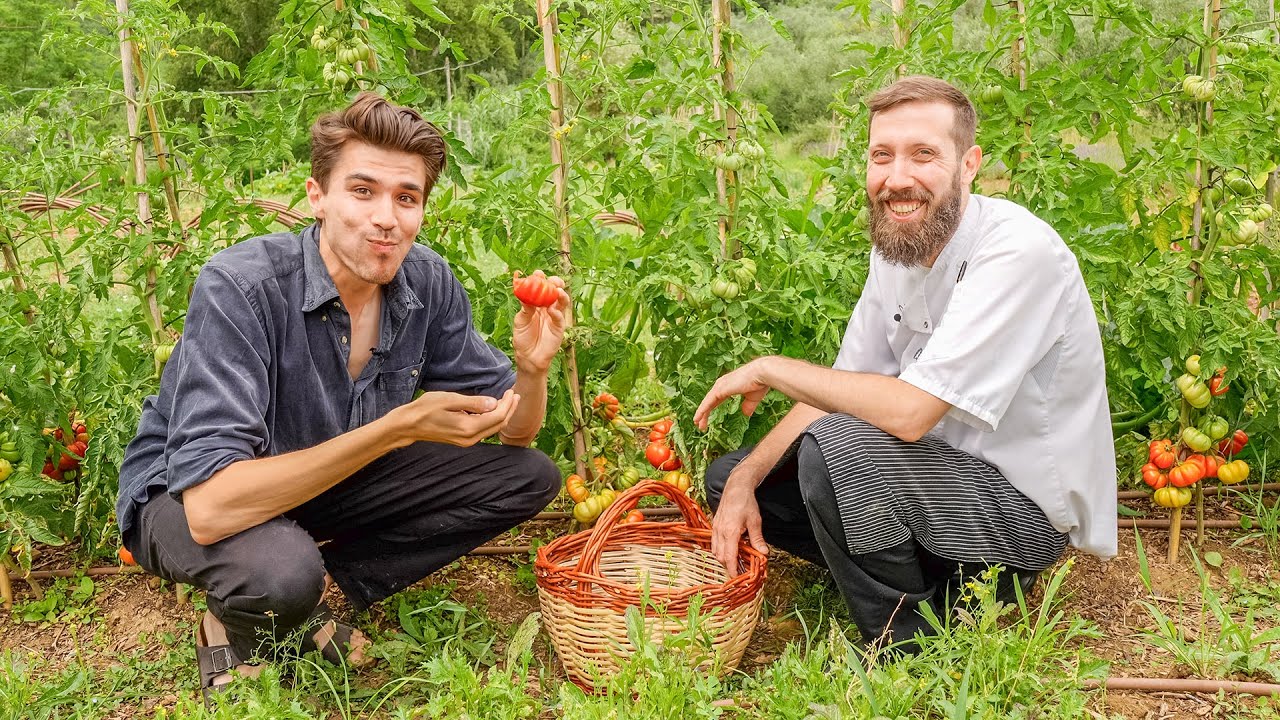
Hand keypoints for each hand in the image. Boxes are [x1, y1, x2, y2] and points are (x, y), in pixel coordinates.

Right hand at [390, 389, 520, 446]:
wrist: (409, 425)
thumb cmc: (426, 409)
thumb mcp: (450, 400)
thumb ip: (473, 403)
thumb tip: (494, 403)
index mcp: (468, 428)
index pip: (498, 417)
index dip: (507, 404)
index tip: (510, 391)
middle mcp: (470, 438)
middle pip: (499, 425)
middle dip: (509, 409)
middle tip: (514, 394)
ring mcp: (467, 441)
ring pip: (493, 428)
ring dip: (502, 414)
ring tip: (508, 400)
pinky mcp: (464, 440)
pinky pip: (484, 430)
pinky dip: (492, 419)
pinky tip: (493, 408)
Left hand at [512, 276, 570, 374]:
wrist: (528, 357)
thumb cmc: (523, 338)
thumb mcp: (520, 320)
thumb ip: (525, 307)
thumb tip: (525, 292)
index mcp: (536, 303)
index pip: (540, 287)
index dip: (540, 279)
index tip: (538, 273)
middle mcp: (547, 307)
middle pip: (554, 291)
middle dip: (555, 283)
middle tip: (551, 281)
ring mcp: (554, 317)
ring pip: (562, 301)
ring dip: (561, 294)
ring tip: (557, 290)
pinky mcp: (559, 328)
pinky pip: (560, 318)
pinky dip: (557, 312)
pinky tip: (551, 310)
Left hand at [693, 358, 772, 430]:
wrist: (762, 374)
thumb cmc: (759, 383)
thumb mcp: (752, 398)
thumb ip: (748, 406)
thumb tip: (745, 414)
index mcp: (728, 385)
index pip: (715, 399)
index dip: (710, 409)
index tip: (706, 418)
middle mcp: (722, 384)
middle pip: (709, 401)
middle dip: (704, 413)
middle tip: (700, 424)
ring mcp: (720, 386)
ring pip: (707, 403)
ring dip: (701, 414)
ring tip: (697, 424)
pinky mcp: (719, 389)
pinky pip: (707, 402)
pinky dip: (702, 411)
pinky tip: (697, 418)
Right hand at [711, 471, 768, 575]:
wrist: (735, 488)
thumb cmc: (746, 503)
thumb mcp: (755, 521)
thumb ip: (757, 539)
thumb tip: (764, 553)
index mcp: (731, 532)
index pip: (729, 557)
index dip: (733, 569)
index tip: (737, 578)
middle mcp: (720, 531)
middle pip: (720, 556)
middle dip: (728, 566)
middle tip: (739, 571)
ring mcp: (716, 528)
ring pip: (715, 550)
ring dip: (723, 558)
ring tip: (734, 562)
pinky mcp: (714, 525)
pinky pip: (714, 542)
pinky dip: (720, 550)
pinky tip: (728, 550)